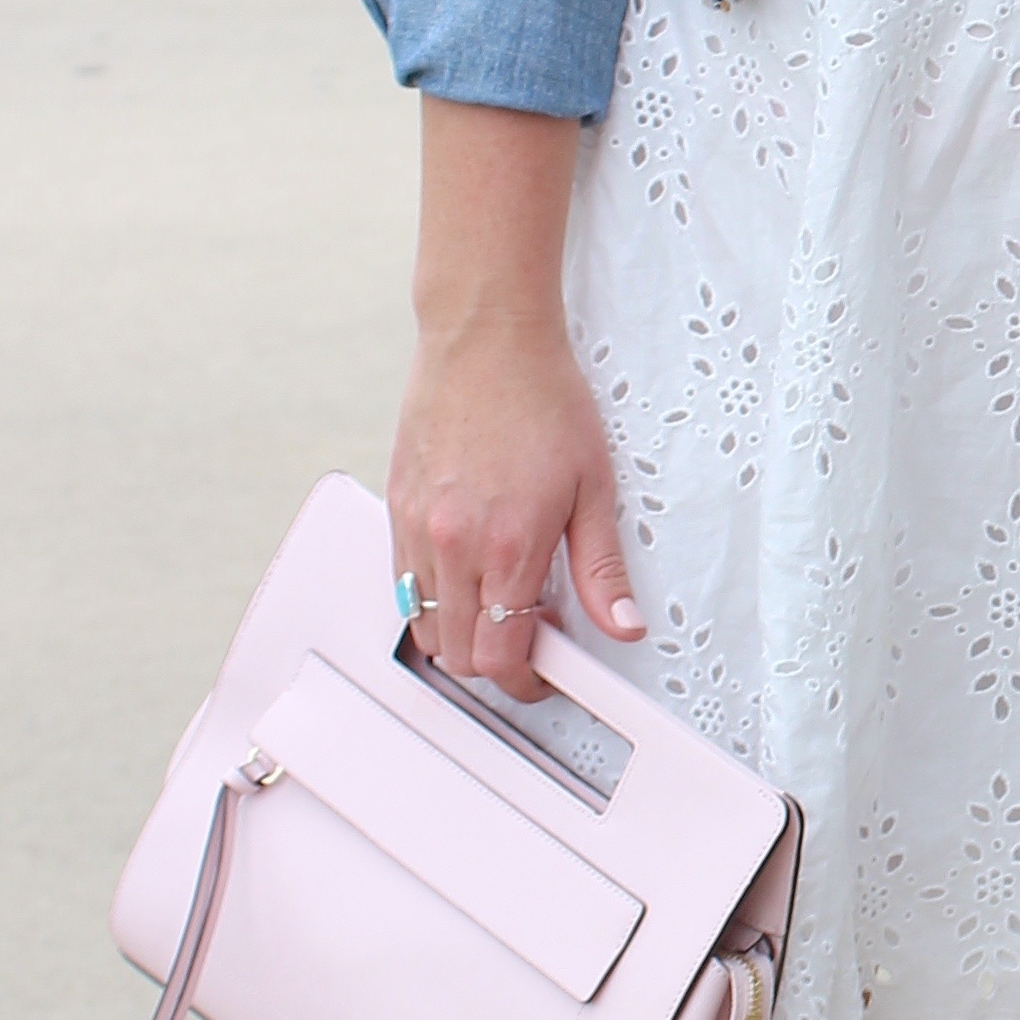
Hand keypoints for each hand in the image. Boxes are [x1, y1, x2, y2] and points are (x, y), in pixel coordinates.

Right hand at [387, 310, 640, 699]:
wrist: (485, 338)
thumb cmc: (542, 399)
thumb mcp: (594, 488)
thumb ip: (603, 569)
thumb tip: (623, 626)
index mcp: (506, 547)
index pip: (501, 656)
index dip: (528, 681)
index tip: (548, 675)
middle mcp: (451, 544)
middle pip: (457, 654)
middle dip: (496, 665)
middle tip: (532, 643)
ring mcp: (415, 527)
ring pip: (422, 625)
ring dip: (460, 636)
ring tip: (500, 608)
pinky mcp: (395, 507)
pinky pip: (401, 583)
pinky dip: (430, 599)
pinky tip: (466, 577)